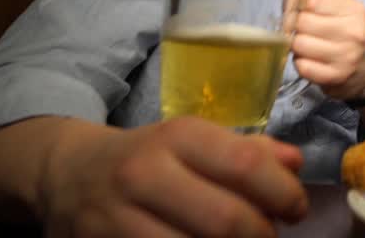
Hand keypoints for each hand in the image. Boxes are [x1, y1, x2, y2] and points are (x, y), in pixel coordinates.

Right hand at [40, 117, 306, 236]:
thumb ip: (247, 151)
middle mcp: (144, 174)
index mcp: (176, 137)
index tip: (296, 209)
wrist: (67, 173)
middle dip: (262, 236)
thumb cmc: (148, 157)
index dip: (283, 194)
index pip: (245, 165)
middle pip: (226, 220)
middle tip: (270, 236)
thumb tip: (295, 164)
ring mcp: (117, 218)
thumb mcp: (192, 141)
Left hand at [291, 0, 364, 99]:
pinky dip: (300, 62)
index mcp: (354, 10)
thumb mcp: (339, 8)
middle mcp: (353, 32)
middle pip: (302, 21)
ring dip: (296, 44)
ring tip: (305, 44)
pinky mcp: (335, 77)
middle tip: (301, 29)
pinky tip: (309, 60)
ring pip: (299, 44)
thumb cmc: (347, 34)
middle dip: (295, 25)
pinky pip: (302, 66)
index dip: (299, 4)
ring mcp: (345, 56)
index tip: (302, 10)